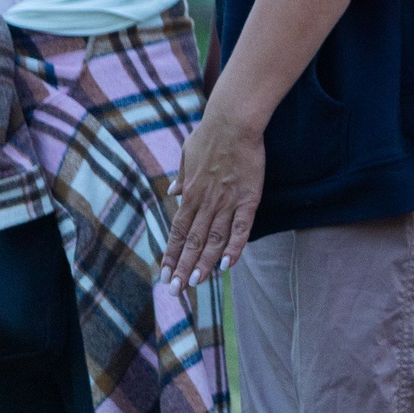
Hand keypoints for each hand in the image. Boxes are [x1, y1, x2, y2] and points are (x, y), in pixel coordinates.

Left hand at [162, 101, 265, 291]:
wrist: (232, 122)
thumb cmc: (209, 135)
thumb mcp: (187, 154)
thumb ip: (182, 176)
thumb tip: (173, 191)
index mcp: (189, 193)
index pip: (178, 232)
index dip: (172, 255)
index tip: (165, 274)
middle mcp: (205, 202)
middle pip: (193, 241)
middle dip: (183, 267)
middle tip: (176, 290)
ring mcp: (226, 201)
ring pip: (214, 239)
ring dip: (204, 262)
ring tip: (197, 283)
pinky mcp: (248, 197)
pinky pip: (241, 226)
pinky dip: (234, 246)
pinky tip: (228, 263)